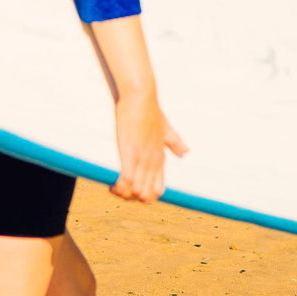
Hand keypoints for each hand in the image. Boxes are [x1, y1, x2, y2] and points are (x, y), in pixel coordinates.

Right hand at [83, 15, 186, 202]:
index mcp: (160, 158)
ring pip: (137, 192)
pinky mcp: (130, 153)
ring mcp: (142, 159)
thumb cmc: (151, 110)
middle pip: (147, 196)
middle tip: (119, 189)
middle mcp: (153, 162)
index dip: (144, 196)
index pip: (158, 190)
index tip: (131, 189)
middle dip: (132, 199)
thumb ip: (175, 141)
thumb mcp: (166, 128)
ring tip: (113, 187)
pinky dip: (118, 187)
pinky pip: (126, 181)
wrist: (142, 96)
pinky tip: (110, 183)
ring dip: (123, 195)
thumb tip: (186, 151)